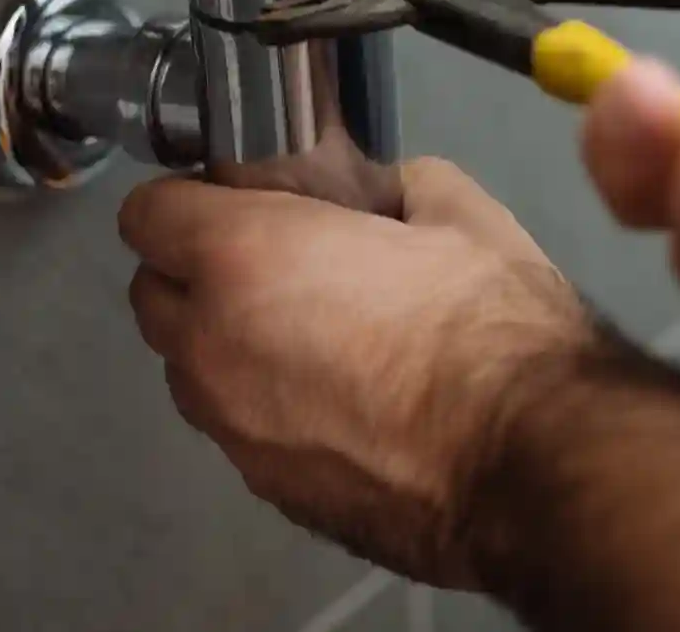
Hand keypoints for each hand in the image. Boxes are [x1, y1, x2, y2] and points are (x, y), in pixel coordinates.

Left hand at [118, 159, 594, 586]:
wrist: (532, 463)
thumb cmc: (492, 326)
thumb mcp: (458, 211)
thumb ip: (394, 184)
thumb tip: (383, 192)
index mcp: (243, 259)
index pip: (147, 213)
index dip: (191, 198)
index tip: (243, 199)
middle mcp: (212, 348)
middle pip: (153, 297)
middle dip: (197, 272)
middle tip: (278, 261)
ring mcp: (234, 432)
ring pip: (191, 372)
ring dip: (227, 345)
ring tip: (316, 337)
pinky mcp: (271, 494)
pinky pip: (241, 432)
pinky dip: (270, 408)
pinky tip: (347, 403)